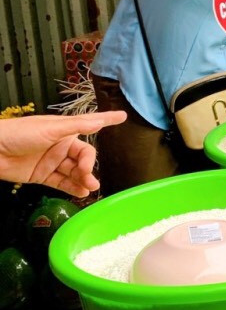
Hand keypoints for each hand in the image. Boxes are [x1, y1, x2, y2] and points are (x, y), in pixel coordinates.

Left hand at [0, 111, 126, 196]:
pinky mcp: (42, 175)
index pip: (90, 126)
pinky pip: (61, 182)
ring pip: (74, 172)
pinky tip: (81, 192)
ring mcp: (51, 161)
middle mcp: (60, 146)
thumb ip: (76, 126)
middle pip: (83, 157)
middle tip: (89, 176)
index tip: (122, 117)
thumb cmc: (18, 133)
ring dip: (83, 179)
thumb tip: (99, 122)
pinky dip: (72, 188)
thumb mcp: (50, 128)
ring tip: (89, 187)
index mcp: (64, 130)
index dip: (106, 121)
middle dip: (89, 167)